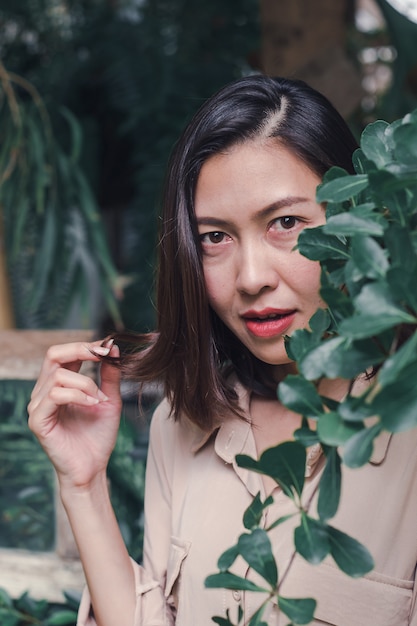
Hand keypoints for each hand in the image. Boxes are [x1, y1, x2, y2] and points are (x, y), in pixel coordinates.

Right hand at [28, 339, 121, 489]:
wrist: (93, 468)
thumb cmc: (98, 436)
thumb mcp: (109, 399)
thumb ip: (110, 374)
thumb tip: (113, 347)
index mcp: (58, 384)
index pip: (64, 353)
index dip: (85, 346)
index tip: (108, 348)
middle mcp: (44, 391)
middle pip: (53, 354)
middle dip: (81, 350)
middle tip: (103, 355)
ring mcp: (38, 405)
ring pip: (58, 375)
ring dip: (86, 383)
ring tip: (100, 399)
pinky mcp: (38, 420)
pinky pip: (55, 395)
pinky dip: (78, 395)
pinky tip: (93, 404)